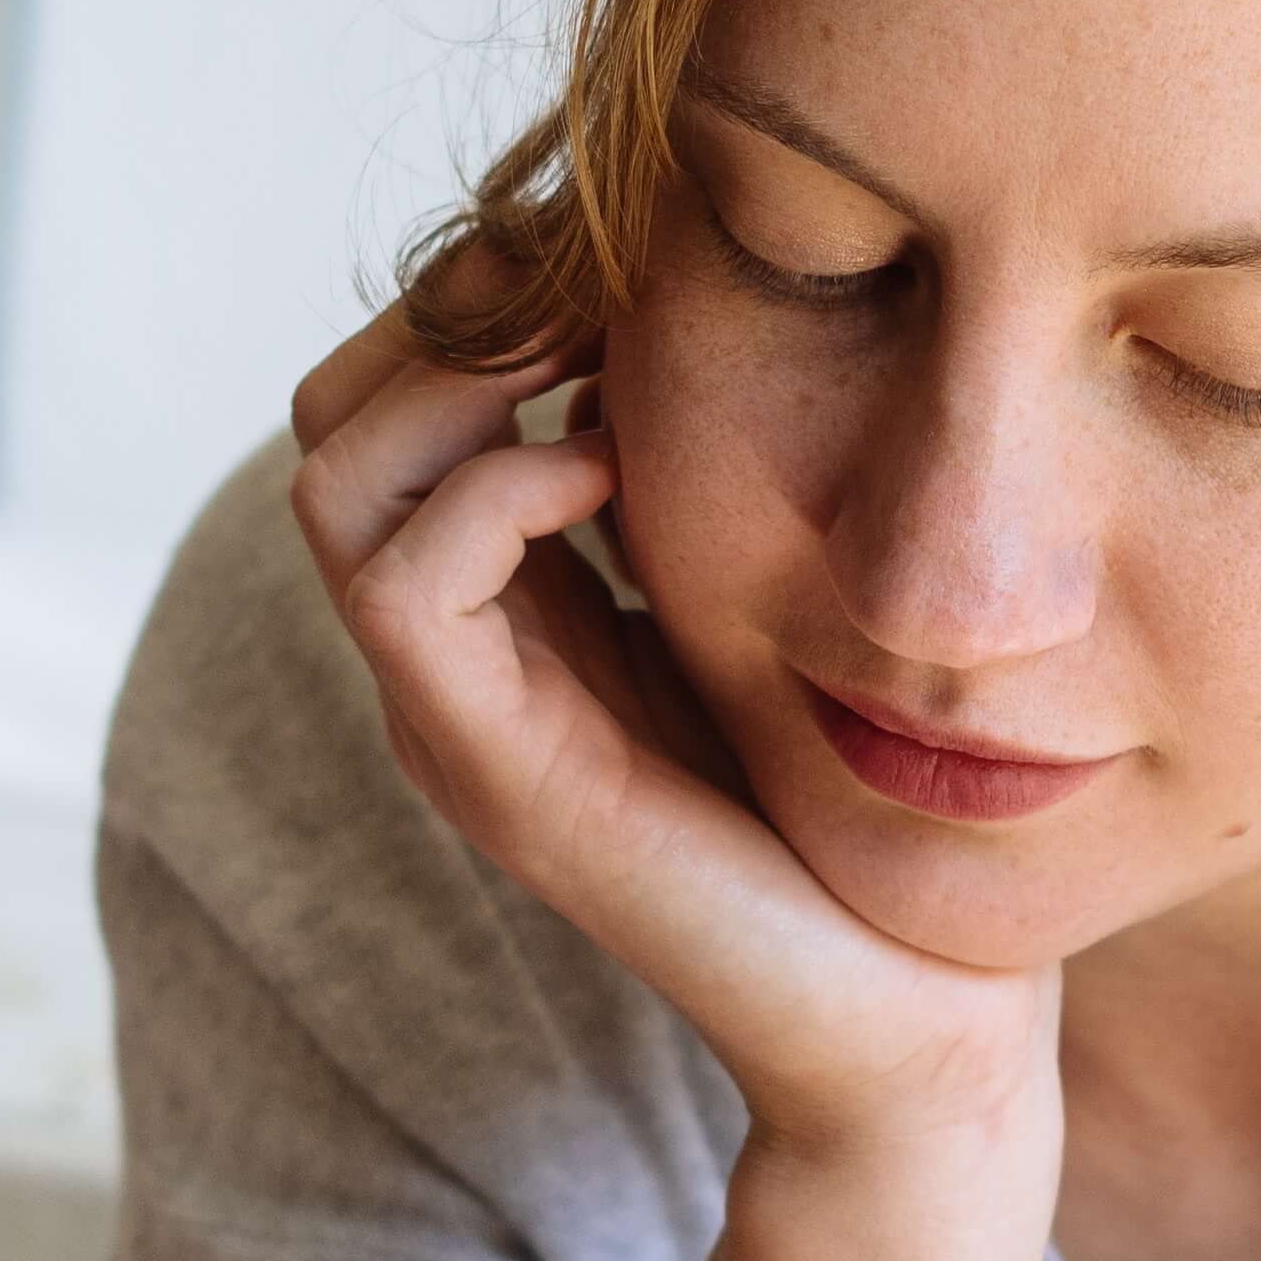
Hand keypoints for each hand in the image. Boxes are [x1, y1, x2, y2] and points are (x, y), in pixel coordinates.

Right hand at [288, 287, 1060, 1165]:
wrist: (925, 1020)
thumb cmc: (874, 805)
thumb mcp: (775, 592)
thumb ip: (706, 485)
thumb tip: (670, 311)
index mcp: (511, 617)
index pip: (392, 398)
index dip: (485, 291)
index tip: (613, 240)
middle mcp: (455, 666)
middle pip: (335, 419)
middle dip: (458, 307)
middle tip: (593, 270)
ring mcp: (460, 723)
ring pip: (338, 480)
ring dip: (460, 376)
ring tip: (594, 353)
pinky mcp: (502, 776)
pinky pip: (407, 583)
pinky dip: (497, 483)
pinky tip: (612, 458)